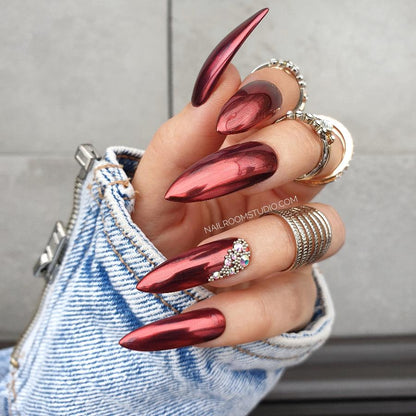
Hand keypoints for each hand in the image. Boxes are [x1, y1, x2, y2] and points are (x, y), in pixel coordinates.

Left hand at [121, 9, 345, 350]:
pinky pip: (285, 305)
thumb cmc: (156, 230)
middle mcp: (284, 190)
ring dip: (256, 246)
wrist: (147, 290)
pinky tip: (196, 318)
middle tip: (221, 176)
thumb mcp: (154, 187)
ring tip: (196, 265)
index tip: (227, 116)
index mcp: (251, 151)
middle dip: (277, 156)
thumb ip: (182, 138)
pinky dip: (240, 314)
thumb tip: (218, 78)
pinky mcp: (289, 296)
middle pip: (323, 148)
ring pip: (320, 229)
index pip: (287, 98)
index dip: (271, 96)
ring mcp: (294, 243)